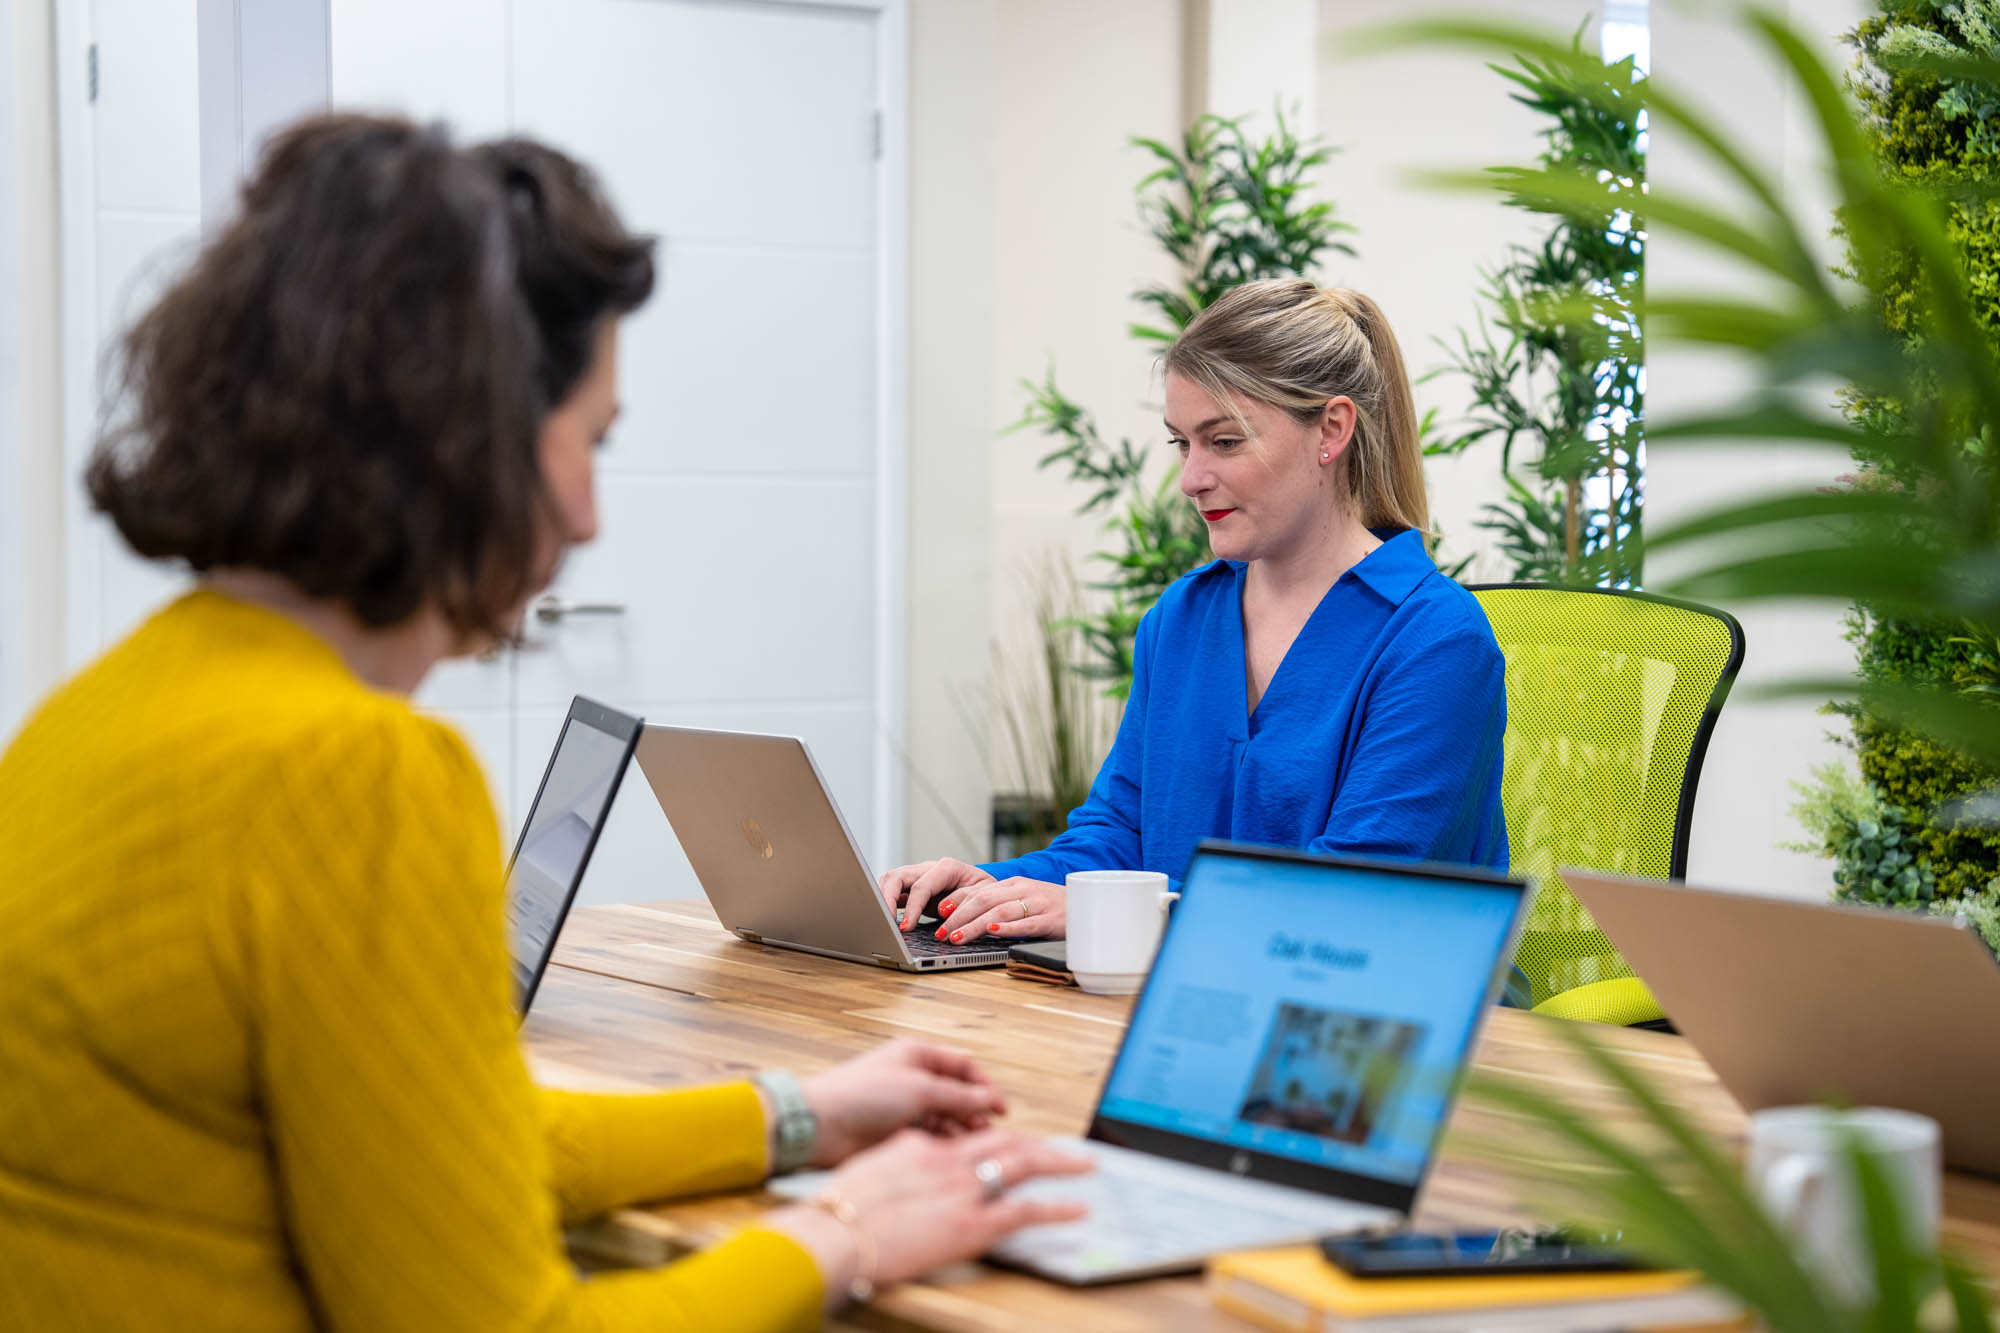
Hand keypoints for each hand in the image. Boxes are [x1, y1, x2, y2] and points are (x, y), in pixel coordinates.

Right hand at [767, 1127, 1091, 1307]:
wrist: (832, 1235)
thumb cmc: (837, 1213)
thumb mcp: (868, 1176)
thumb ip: (896, 1171)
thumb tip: (904, 1178)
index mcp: (920, 1146)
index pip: (969, 1138)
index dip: (997, 1142)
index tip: (1013, 1147)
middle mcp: (946, 1160)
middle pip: (1005, 1141)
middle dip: (1040, 1145)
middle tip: (1067, 1150)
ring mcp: (961, 1189)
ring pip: (1023, 1164)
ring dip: (1059, 1162)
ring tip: (1084, 1165)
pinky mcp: (971, 1223)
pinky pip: (1025, 1211)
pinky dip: (1057, 1208)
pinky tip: (1077, 1209)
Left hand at [800, 1040, 1004, 1166]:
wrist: (821, 1125)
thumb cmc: (859, 1094)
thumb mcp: (919, 1089)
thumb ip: (959, 1095)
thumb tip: (990, 1099)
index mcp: (916, 1055)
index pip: (962, 1065)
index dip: (984, 1086)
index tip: (1000, 1107)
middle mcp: (911, 1078)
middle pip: (956, 1093)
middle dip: (975, 1111)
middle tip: (989, 1132)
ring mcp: (903, 1106)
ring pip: (944, 1117)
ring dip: (961, 1130)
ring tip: (974, 1146)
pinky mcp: (895, 1132)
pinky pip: (929, 1136)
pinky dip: (943, 1143)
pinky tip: (952, 1154)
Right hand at [878, 857, 994, 930]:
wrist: (986, 888)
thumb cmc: (986, 891)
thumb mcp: (984, 895)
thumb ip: (965, 900)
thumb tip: (943, 909)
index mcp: (948, 867)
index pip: (922, 885)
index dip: (912, 907)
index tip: (906, 927)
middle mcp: (929, 869)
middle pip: (897, 876)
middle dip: (886, 899)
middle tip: (885, 923)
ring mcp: (918, 877)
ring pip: (890, 880)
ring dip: (882, 899)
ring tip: (882, 921)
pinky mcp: (912, 889)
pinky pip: (893, 891)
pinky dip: (886, 903)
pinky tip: (886, 919)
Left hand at [936, 878, 1064, 943]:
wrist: (1092, 904)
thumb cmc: (1053, 907)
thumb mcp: (1025, 900)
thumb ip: (1001, 904)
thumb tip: (969, 918)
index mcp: (1014, 884)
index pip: (979, 890)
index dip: (957, 901)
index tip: (939, 912)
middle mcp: (1023, 890)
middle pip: (984, 900)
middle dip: (959, 917)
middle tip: (942, 932)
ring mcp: (1038, 904)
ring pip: (1000, 912)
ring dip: (975, 925)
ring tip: (958, 937)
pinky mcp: (1052, 919)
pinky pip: (1027, 923)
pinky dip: (1007, 928)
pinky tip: (993, 933)